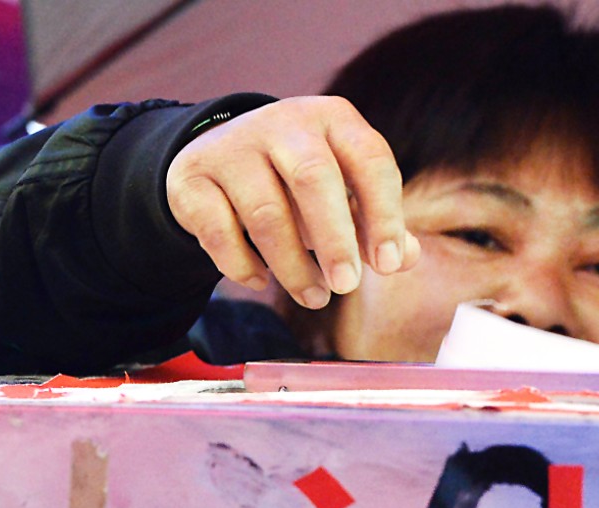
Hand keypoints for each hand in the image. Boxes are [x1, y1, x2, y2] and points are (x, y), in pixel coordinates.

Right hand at [167, 96, 419, 308]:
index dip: (384, 215)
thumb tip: (406, 256)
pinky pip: (219, 231)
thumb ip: (375, 221)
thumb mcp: (342, 190)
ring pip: (266, 213)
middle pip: (314, 178)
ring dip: (293, 266)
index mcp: (333, 119)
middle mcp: (283, 123)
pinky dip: (242, 265)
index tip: (388, 264)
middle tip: (346, 287)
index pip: (369, 160)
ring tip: (313, 297)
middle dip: (335, 239)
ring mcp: (233, 146)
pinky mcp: (192, 176)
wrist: (218, 156)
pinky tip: (260, 281)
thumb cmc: (297, 180)